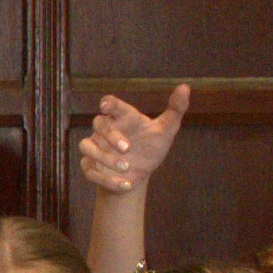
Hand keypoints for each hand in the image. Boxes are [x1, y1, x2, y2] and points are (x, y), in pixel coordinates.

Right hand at [73, 83, 188, 199]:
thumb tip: (185, 87)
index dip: (107, 103)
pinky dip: (106, 179)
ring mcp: (96, 148)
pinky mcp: (91, 167)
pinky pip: (89, 171)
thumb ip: (176, 109)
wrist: (140, 174)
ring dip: (104, 157)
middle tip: (128, 148)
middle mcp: (105, 130)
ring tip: (127, 168)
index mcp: (122, 117)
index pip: (111, 104)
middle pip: (98, 123)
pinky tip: (127, 185)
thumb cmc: (151, 146)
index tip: (106, 106)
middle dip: (111, 135)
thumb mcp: (167, 129)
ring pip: (87, 146)